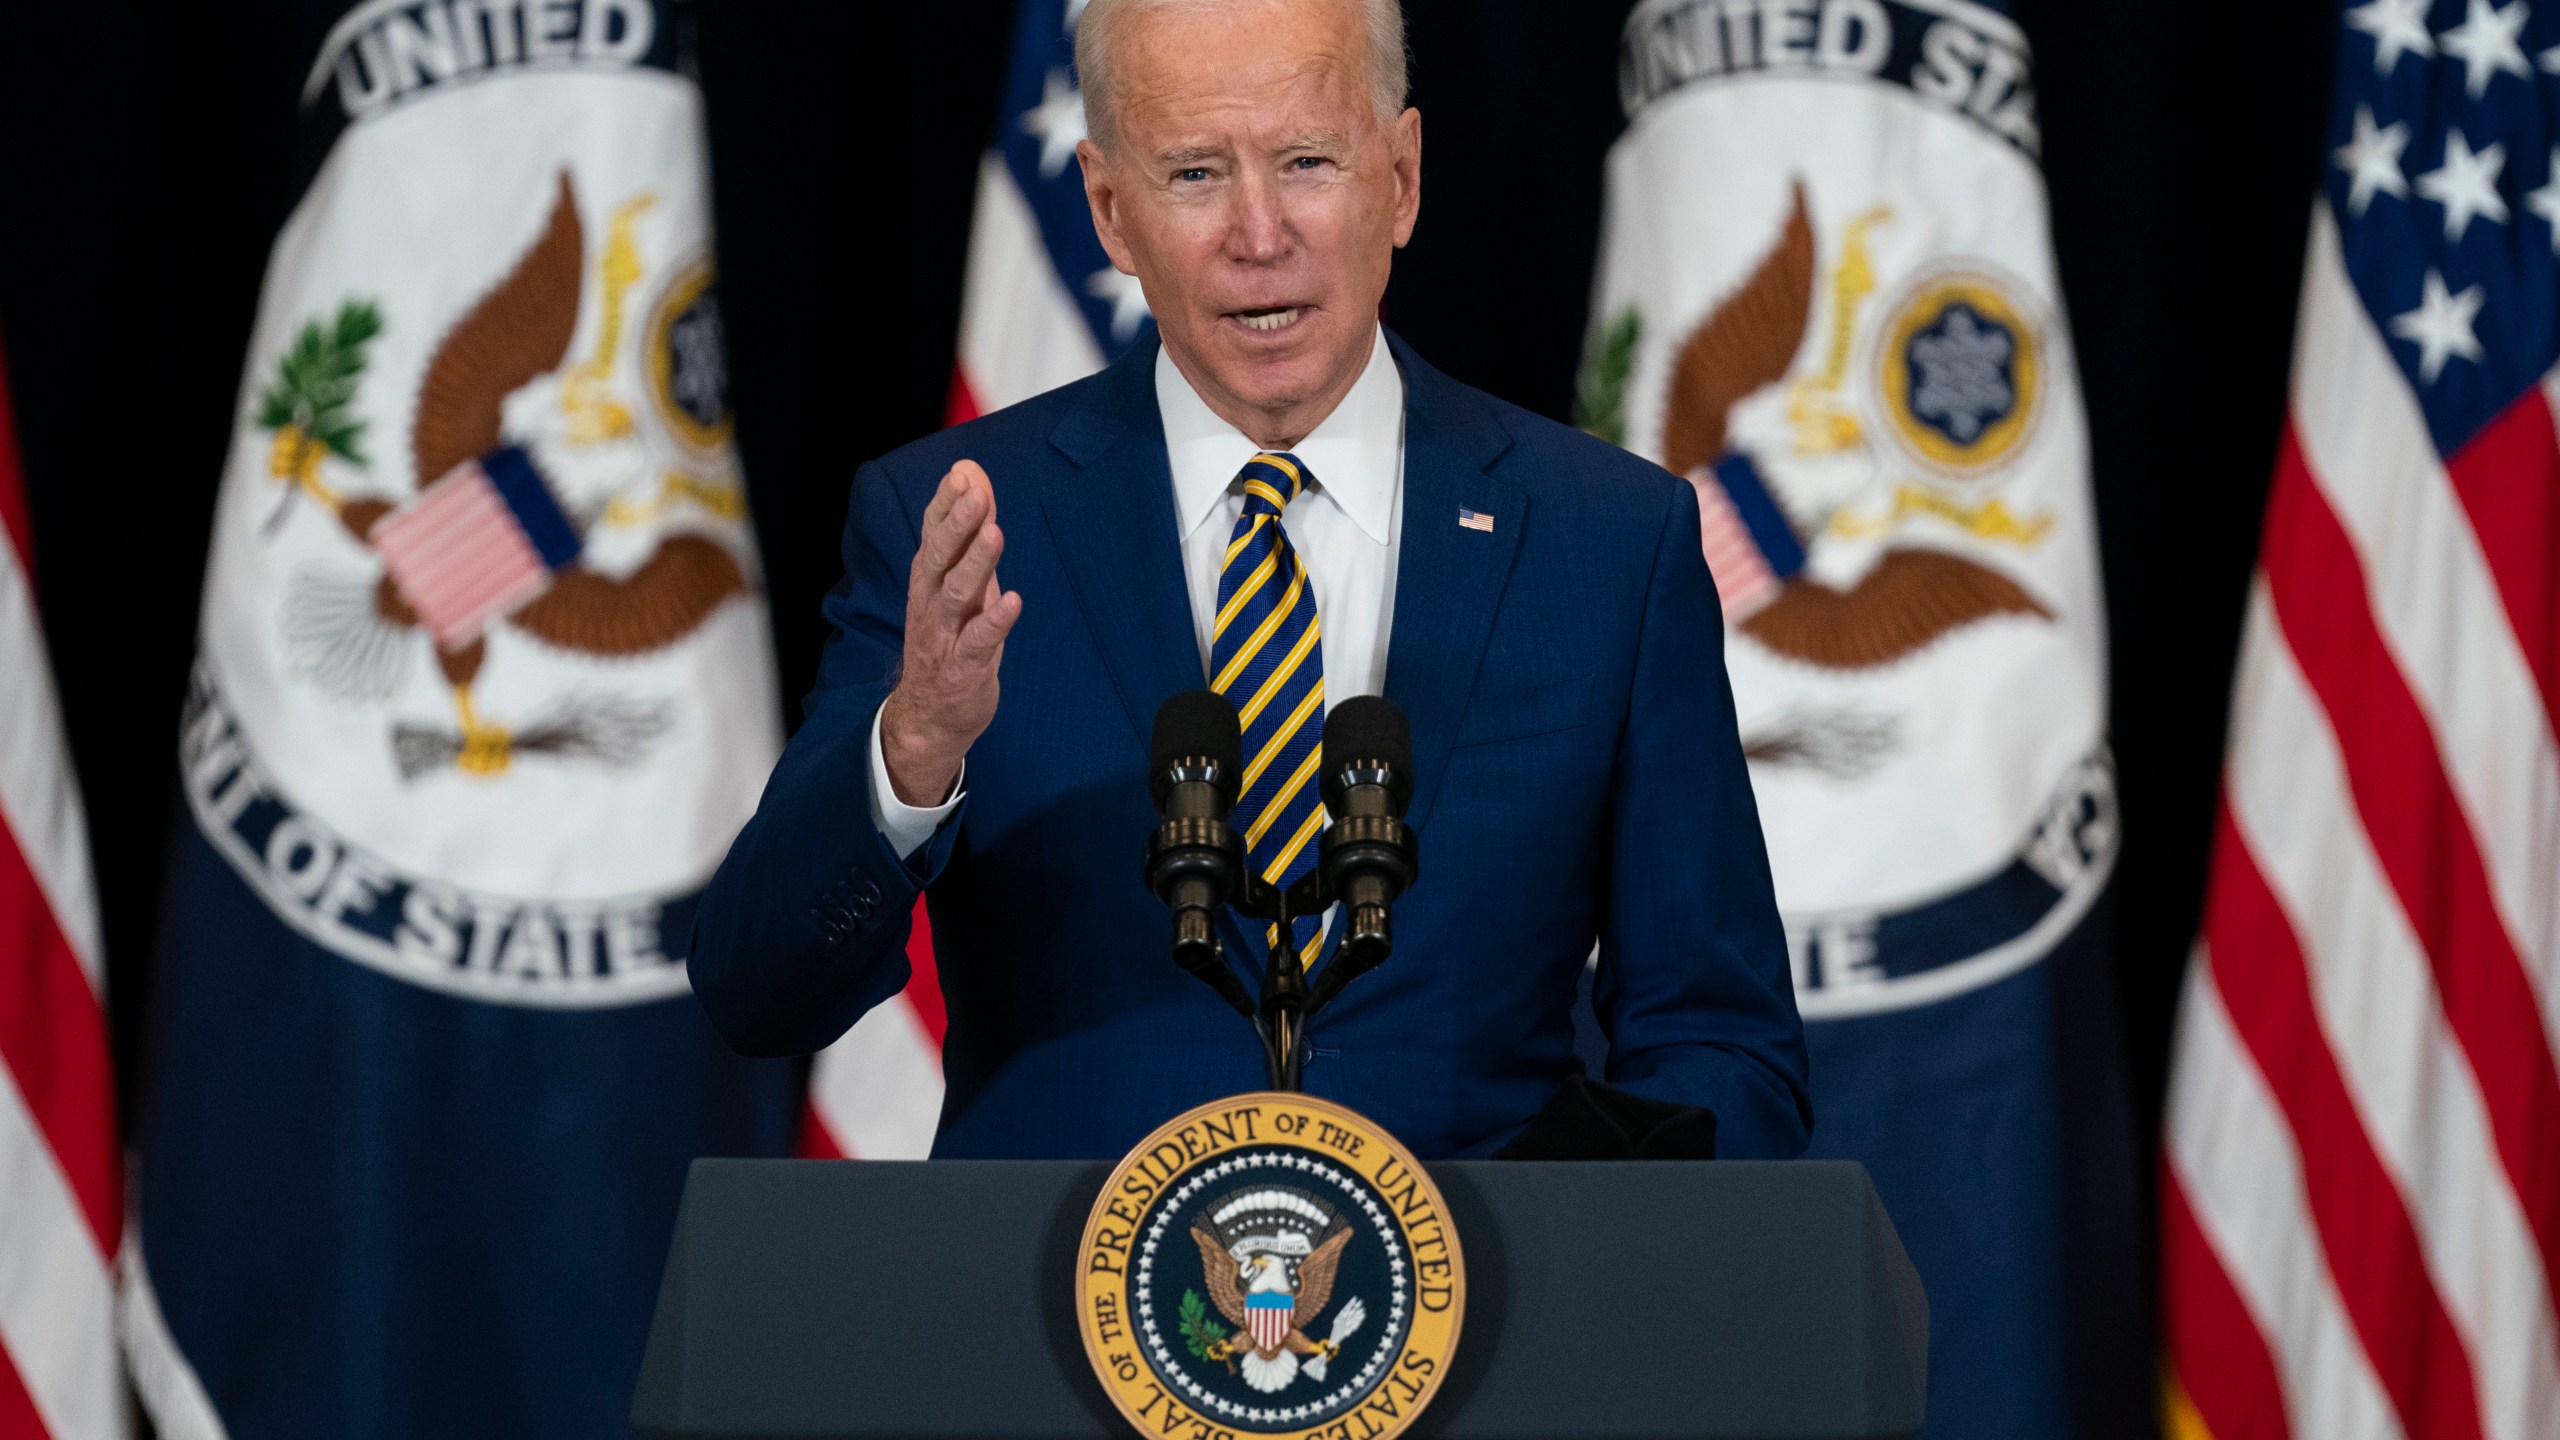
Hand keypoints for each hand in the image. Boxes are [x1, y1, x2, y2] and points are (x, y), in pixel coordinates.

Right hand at [881, 461, 1022, 805]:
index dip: (946, 503)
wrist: (930, 714)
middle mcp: (931, 601)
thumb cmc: (950, 637)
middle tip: (974, 494)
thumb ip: (968, 532)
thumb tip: (974, 477)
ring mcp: (946, 633)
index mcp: (929, 578)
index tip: (963, 473)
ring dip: (976, 563)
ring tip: (994, 534)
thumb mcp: (961, 582)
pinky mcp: (964, 665)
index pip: (933, 532)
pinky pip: (980, 640)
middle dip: (957, 523)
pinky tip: (1014, 601)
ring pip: (958, 593)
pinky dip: (996, 620)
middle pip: (941, 556)